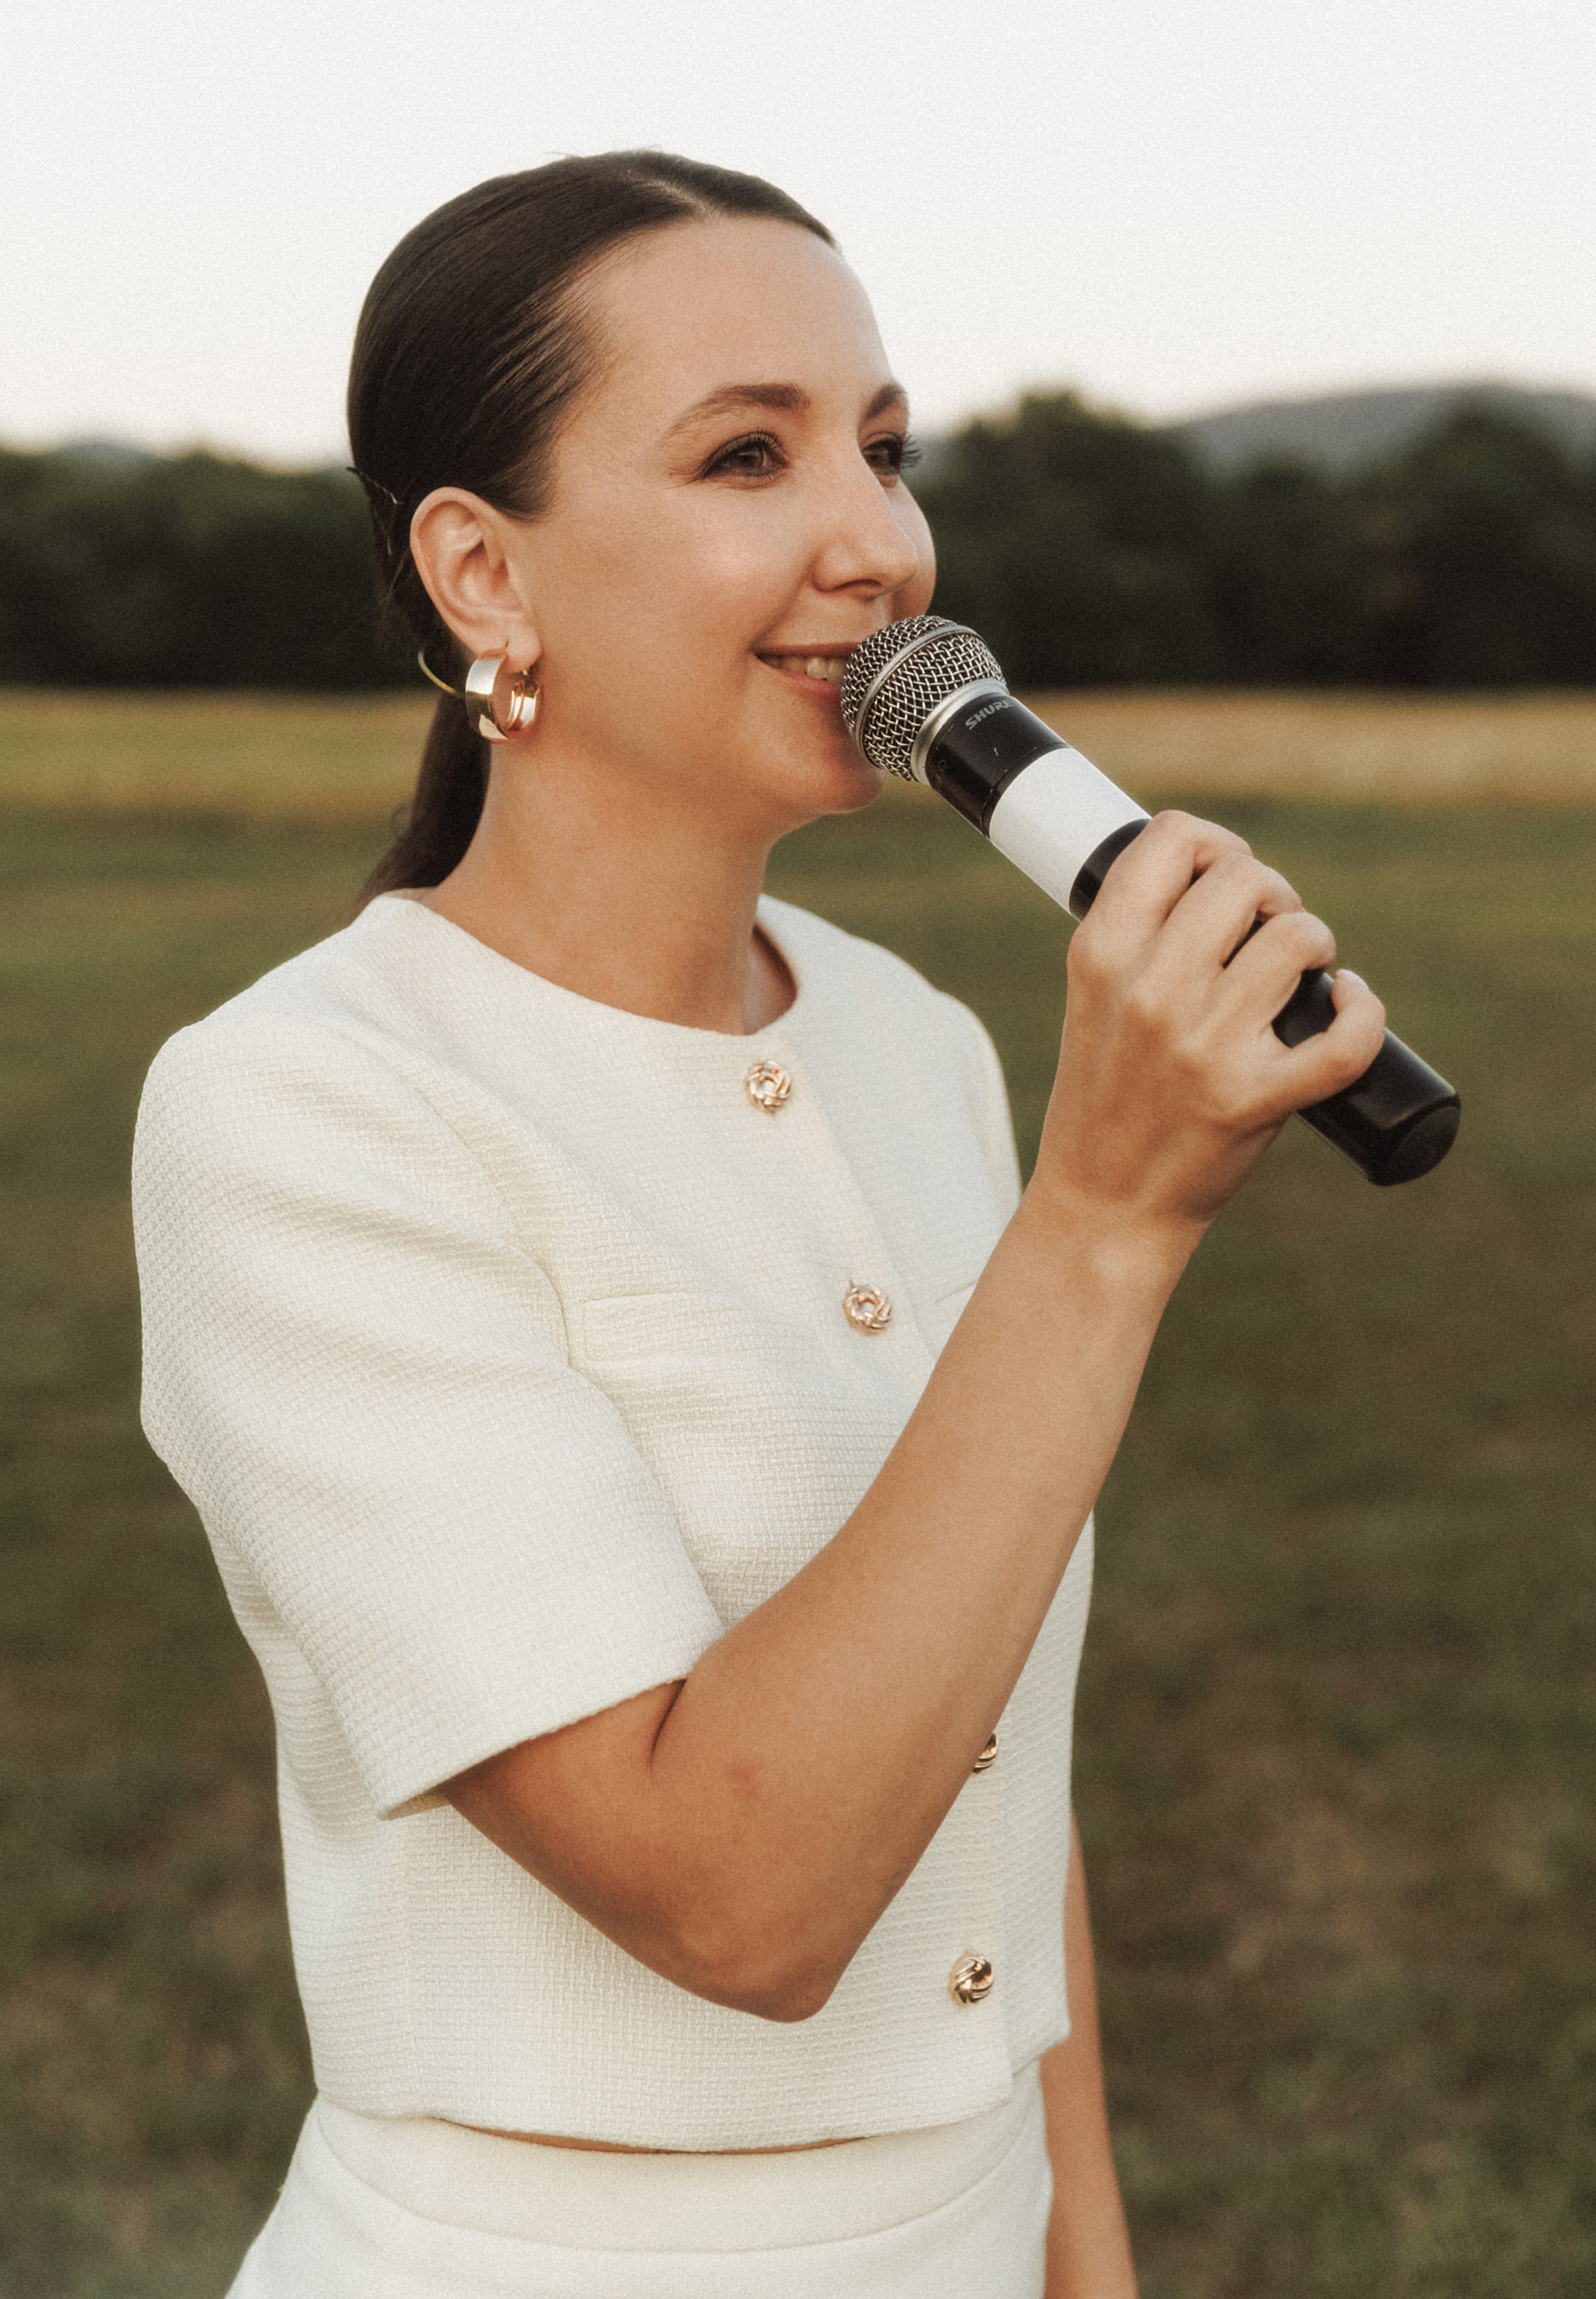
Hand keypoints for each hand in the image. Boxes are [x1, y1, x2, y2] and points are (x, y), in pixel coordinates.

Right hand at [1032, 812, 1386, 1242]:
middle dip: (1272, 894)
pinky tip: (1351, 1002)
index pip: (1171, 839)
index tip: (1224, 876)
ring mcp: (1204, 1046)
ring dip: (1314, 943)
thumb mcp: (1095, 998)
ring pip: (1297, 938)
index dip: (1213, 844)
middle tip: (1268, 933)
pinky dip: (1363, 1010)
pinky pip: (1344, 1037)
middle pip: (1244, 877)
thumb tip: (1226, 874)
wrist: (1104, 1203)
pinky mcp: (1254, 1099)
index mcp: (1102, 955)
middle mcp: (1150, 992)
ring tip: (1303, 973)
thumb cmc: (1106, 1095)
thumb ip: (1142, 935)